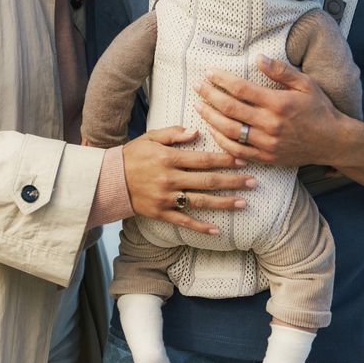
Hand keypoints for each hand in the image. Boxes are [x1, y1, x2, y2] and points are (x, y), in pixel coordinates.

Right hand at [122, 125, 255, 234]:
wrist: (110, 180)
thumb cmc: (133, 155)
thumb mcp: (150, 138)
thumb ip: (173, 134)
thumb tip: (196, 132)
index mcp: (169, 158)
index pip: (203, 159)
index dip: (225, 159)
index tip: (243, 159)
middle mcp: (170, 179)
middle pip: (208, 180)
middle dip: (233, 181)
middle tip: (253, 182)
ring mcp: (166, 198)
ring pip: (201, 202)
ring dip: (224, 203)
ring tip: (244, 203)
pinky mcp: (161, 213)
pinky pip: (184, 221)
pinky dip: (201, 227)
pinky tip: (218, 230)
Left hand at [194, 55, 343, 167]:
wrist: (333, 142)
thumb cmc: (320, 109)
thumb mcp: (306, 84)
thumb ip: (281, 71)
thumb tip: (258, 58)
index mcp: (278, 103)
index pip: (241, 89)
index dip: (222, 80)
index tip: (209, 72)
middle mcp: (270, 124)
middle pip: (230, 109)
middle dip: (209, 96)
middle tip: (197, 86)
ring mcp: (267, 143)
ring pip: (229, 131)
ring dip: (210, 117)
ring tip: (198, 106)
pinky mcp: (266, 157)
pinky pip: (237, 150)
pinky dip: (221, 140)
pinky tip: (213, 129)